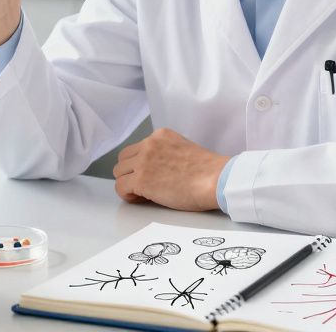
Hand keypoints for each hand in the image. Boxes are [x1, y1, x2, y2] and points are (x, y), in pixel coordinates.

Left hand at [112, 128, 230, 212]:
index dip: (141, 165)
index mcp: (160, 136)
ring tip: (144, 194)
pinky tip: (142, 199)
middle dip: (131, 173)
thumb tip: (156, 167)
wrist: (216, 180)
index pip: (138, 148)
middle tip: (145, 186)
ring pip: (119, 173)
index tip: (152, 176)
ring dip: (128, 184)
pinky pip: (120, 187)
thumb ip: (166, 153)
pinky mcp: (141, 180)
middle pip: (124, 159)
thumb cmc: (208, 172)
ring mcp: (143, 161)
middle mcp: (149, 144)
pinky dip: (128, 195)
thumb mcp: (183, 149)